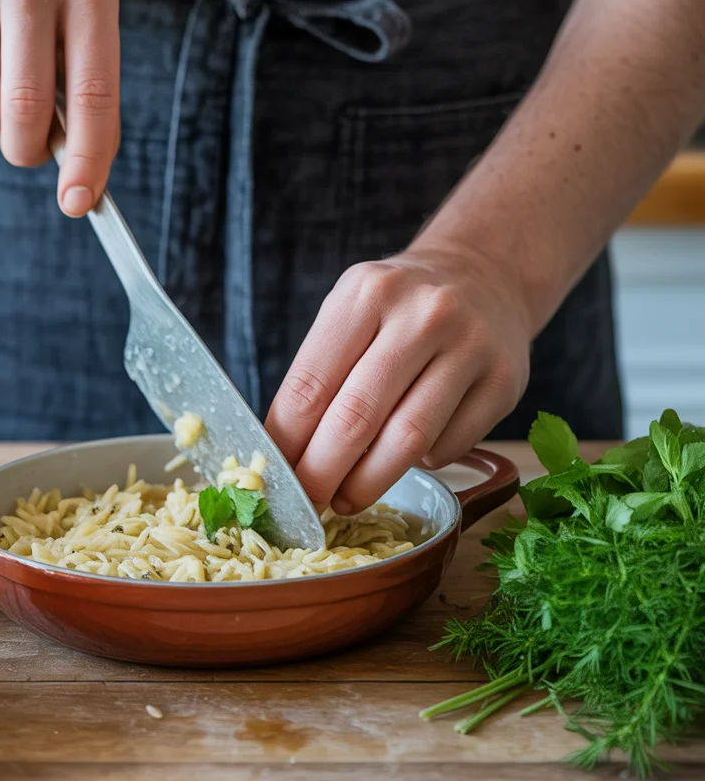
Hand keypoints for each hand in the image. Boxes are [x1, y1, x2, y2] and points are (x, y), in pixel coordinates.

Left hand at [265, 244, 532, 513]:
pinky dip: (420, 464)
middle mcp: (422, 314)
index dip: (286, 442)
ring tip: (346, 500)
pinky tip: (406, 457)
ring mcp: (470, 346)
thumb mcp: (351, 312)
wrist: (483, 276)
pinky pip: (450, 446)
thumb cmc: (398, 308)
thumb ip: (321, 372)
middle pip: (356, 417)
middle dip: (322, 474)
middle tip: (307, 504)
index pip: (310, 385)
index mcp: (366, 293)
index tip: (276, 478)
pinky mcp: (505, 382)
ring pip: (408, 440)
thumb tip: (285, 452)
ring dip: (368, 483)